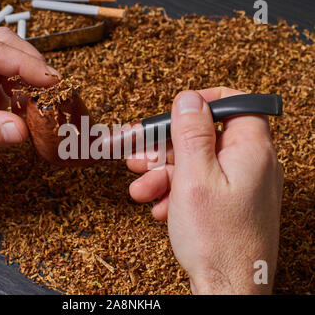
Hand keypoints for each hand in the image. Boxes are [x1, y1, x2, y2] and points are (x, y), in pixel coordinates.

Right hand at [127, 87, 283, 293]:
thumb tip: (188, 98)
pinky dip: (176, 192)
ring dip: (163, 174)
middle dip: (166, 146)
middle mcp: (251, 164)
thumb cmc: (216, 239)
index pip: (235, 103)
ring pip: (197, 164)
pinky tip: (158, 207)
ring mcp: (241, 185)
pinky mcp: (230, 203)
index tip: (176, 111)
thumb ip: (191, 132)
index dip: (203, 102)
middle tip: (137, 153)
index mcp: (251, 149)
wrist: (228, 290)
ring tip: (140, 189)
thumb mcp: (193, 176)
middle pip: (205, 137)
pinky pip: (200, 186)